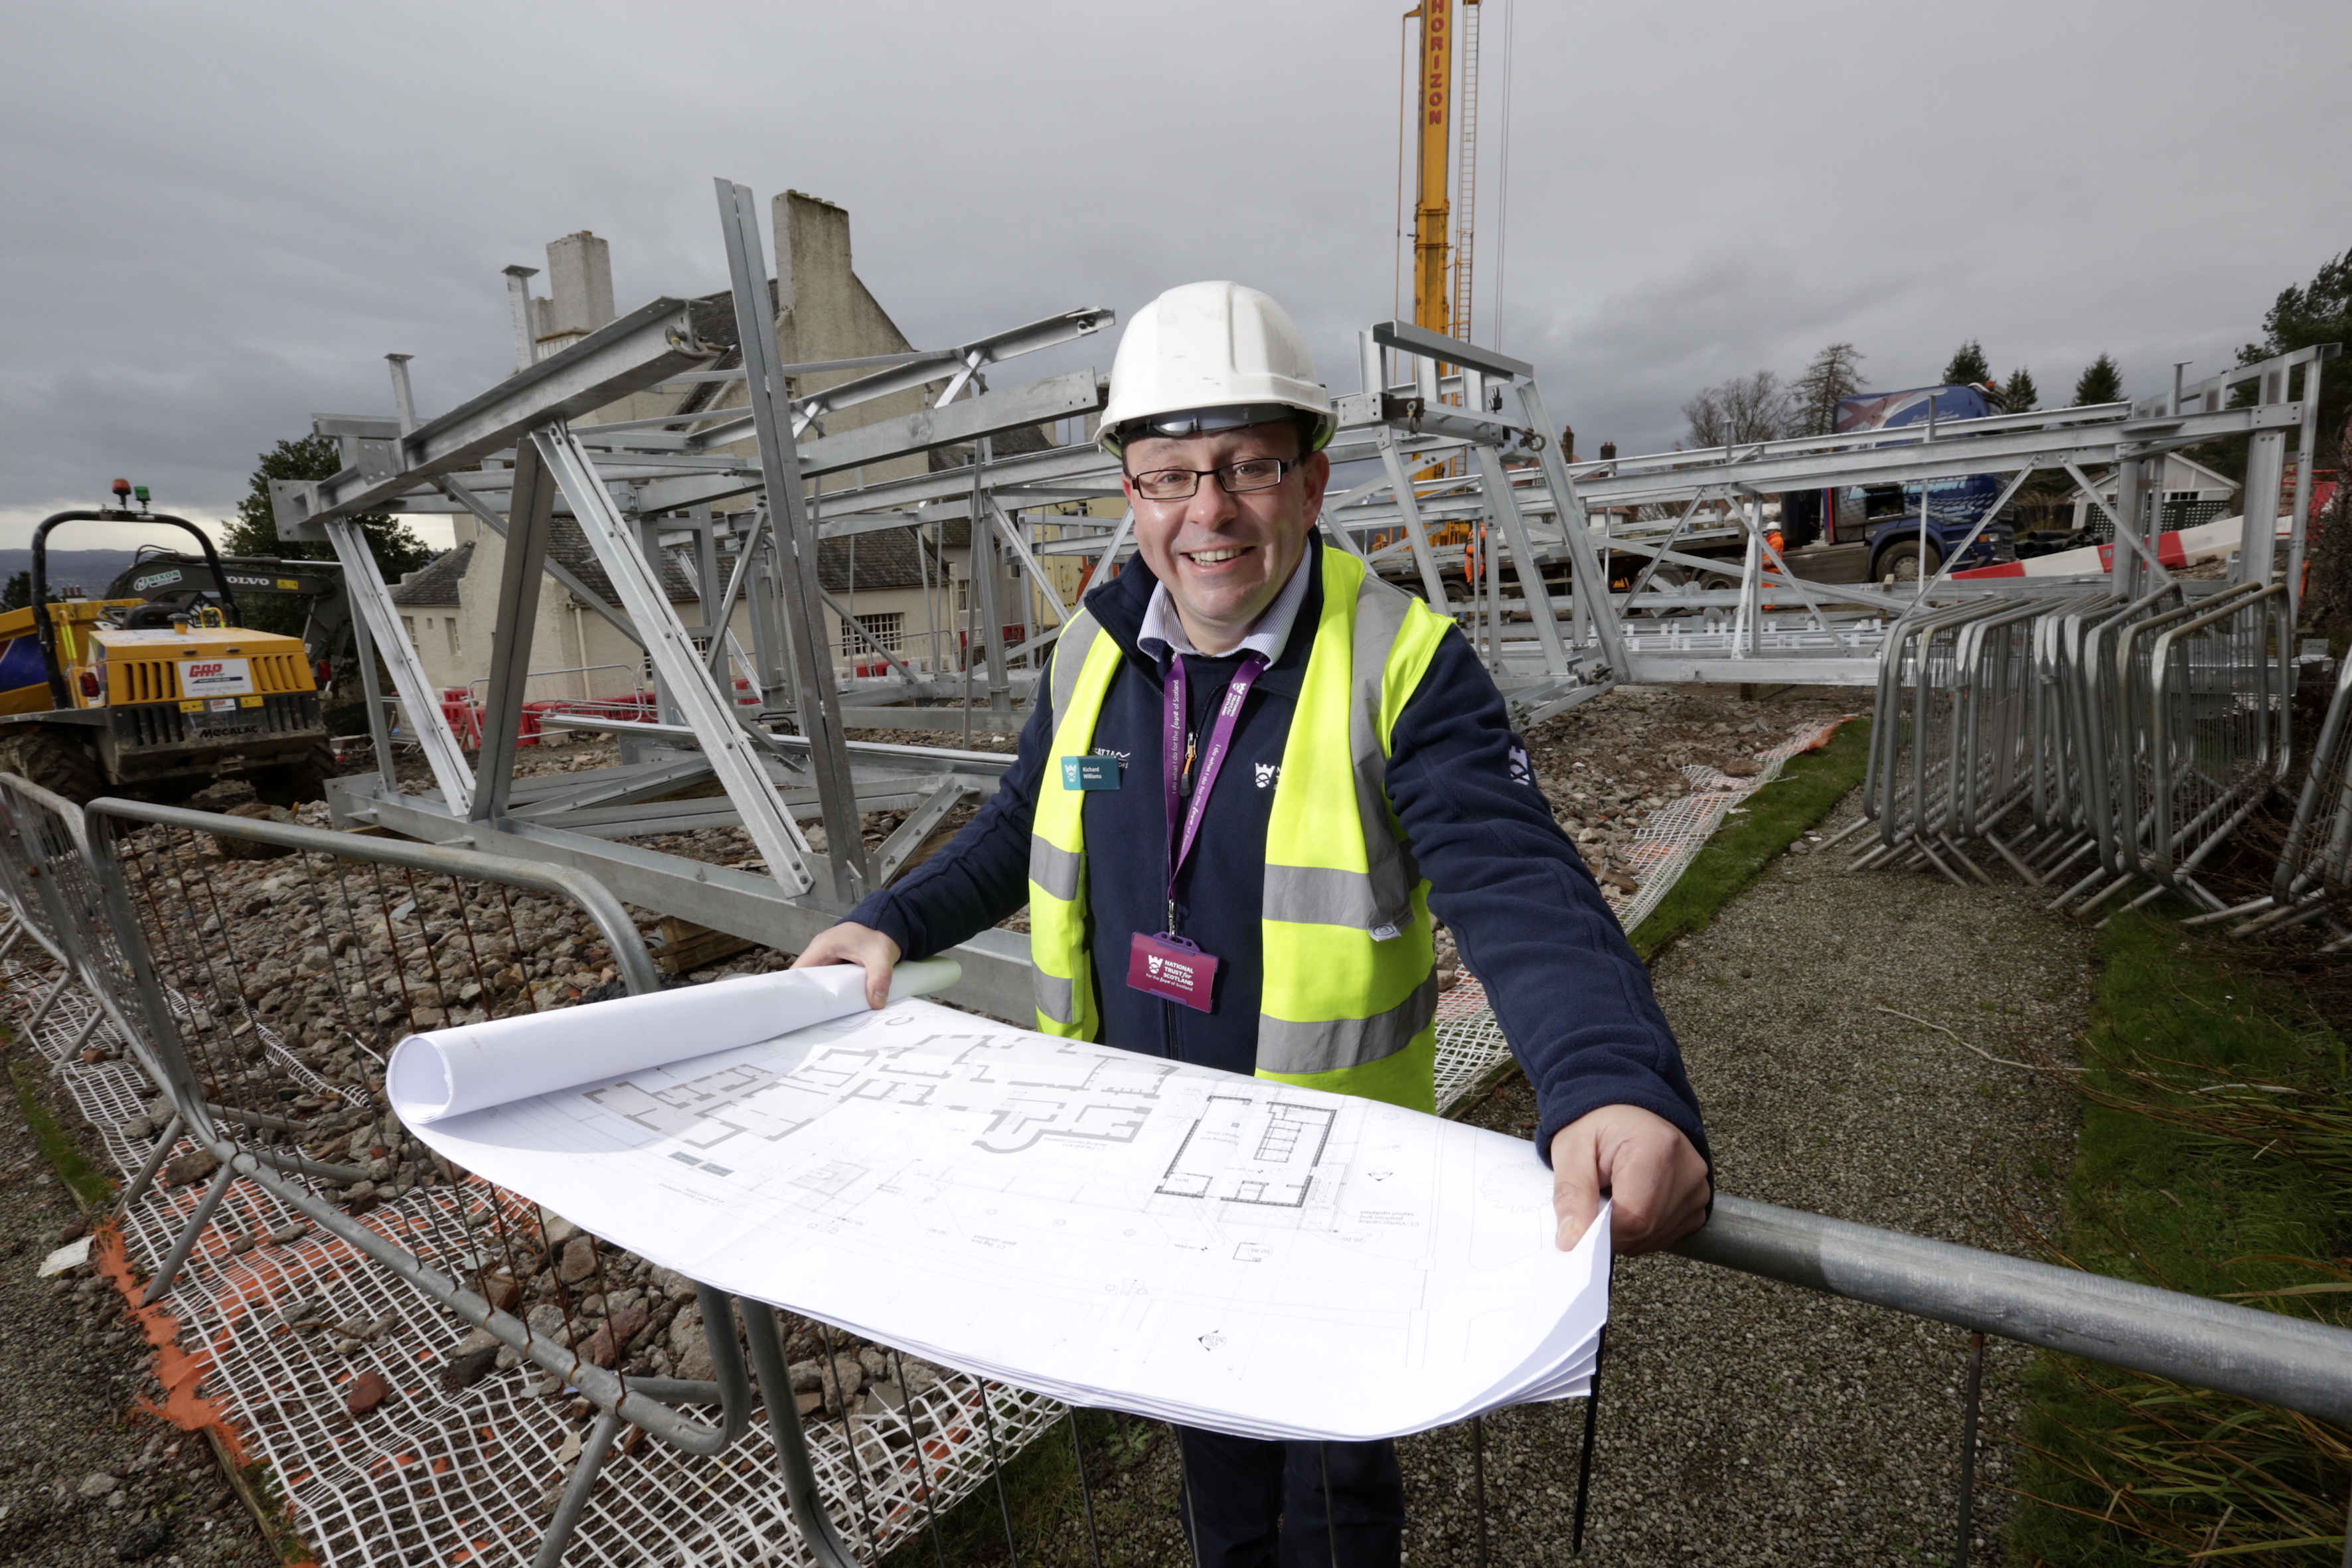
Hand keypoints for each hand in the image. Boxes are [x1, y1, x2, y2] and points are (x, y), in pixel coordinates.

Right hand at [791, 922, 901, 1009]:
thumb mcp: (881, 957)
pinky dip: (831, 988)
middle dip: (809, 996)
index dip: (795, 989)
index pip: (798, 971)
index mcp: (822, 947)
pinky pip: (828, 977)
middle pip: (805, 978)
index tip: (799, 1008)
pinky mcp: (837, 961)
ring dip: (821, 993)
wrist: (889, 922)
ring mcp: (828, 956)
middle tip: (814, 1015)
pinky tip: (837, 1002)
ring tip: (824, 1012)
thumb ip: (879, 978)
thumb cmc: (879, 933)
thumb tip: (876, 1003)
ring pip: (817, 979)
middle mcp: (820, 951)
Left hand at [1549, 1104, 1710, 1255]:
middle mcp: (1688, 1170)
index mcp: (1657, 1148)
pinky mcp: (1698, 1204)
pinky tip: (1630, 1203)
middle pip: (1646, 1231)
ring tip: (1613, 1196)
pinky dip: (1641, 1230)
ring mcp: (1697, 1189)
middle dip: (1611, 1230)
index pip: (1634, 1218)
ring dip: (1625, 1231)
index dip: (1602, 1232)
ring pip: (1655, 1238)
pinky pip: (1665, 1235)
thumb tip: (1571, 1242)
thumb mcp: (1571, 1148)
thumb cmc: (1599, 1124)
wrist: (1627, 1111)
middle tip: (1593, 1203)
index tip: (1580, 1225)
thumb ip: (1571, 1195)